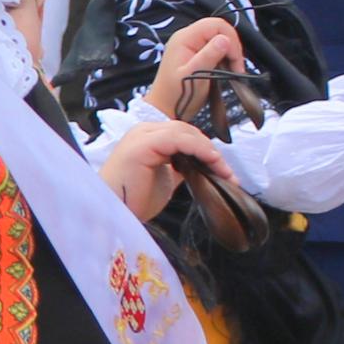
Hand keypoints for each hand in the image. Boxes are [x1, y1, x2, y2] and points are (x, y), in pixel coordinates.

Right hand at [97, 109, 234, 218]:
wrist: (115, 213)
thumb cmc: (134, 200)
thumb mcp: (165, 179)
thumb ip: (180, 167)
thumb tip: (202, 165)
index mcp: (147, 138)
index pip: (183, 133)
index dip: (205, 148)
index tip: (224, 170)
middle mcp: (143, 131)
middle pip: (186, 130)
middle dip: (210, 150)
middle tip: (228, 173)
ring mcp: (141, 136)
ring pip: (184, 132)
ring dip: (208, 150)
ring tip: (223, 170)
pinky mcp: (142, 145)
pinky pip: (177, 139)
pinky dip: (198, 148)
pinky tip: (210, 161)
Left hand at [150, 17, 245, 121]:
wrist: (165, 108)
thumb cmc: (176, 95)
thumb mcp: (195, 75)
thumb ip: (209, 55)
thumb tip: (225, 39)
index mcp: (185, 38)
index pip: (216, 24)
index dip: (231, 39)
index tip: (235, 60)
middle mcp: (187, 37)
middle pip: (219, 30)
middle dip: (232, 47)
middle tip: (236, 68)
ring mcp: (190, 45)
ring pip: (219, 39)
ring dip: (229, 54)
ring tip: (231, 71)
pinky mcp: (195, 53)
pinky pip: (215, 48)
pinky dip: (224, 58)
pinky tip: (225, 70)